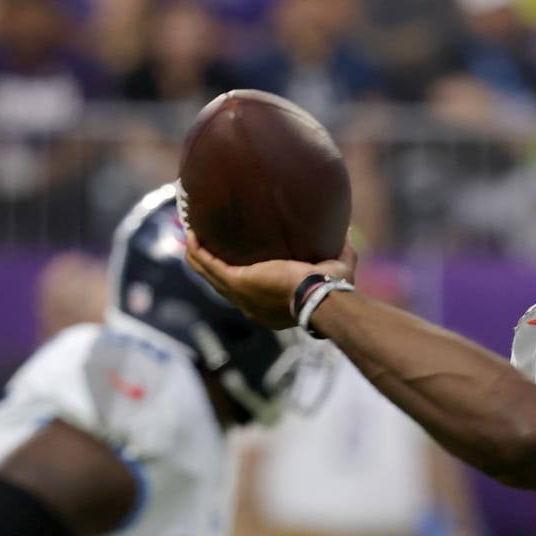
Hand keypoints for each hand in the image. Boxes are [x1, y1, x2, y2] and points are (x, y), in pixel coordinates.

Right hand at [184, 231, 357, 329]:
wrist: (320, 296)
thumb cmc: (333, 287)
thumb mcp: (337, 268)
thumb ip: (341, 250)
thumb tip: (345, 232)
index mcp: (271, 304)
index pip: (248, 289)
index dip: (238, 272)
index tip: (235, 254)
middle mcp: (250, 303)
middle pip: (221, 281)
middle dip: (210, 261)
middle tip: (204, 240)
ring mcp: (239, 294)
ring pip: (209, 273)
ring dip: (197, 253)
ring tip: (192, 233)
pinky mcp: (234, 281)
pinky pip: (207, 264)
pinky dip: (197, 250)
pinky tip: (191, 233)